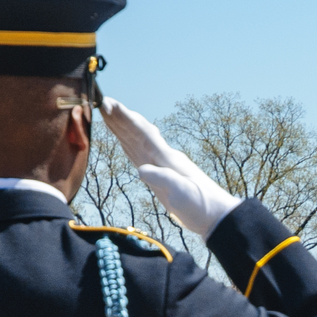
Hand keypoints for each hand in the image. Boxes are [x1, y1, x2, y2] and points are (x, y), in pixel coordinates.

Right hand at [100, 98, 240, 238]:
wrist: (216, 216)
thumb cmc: (201, 205)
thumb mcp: (181, 194)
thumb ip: (163, 179)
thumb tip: (140, 170)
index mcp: (166, 158)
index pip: (142, 132)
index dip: (124, 118)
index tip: (108, 103)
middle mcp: (163, 157)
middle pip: (136, 132)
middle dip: (119, 117)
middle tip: (101, 100)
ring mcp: (162, 165)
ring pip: (136, 140)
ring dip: (121, 127)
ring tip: (107, 113)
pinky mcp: (160, 176)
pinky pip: (139, 154)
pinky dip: (128, 144)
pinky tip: (123, 141)